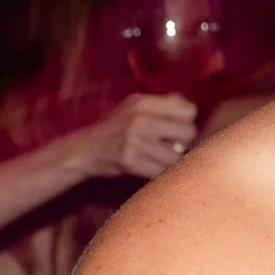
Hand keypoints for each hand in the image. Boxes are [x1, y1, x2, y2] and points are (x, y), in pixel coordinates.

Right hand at [82, 93, 198, 180]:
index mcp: (144, 102)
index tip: (177, 128)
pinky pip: (162, 171)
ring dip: (171, 160)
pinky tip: (152, 167)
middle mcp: (141, 119)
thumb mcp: (134, 106)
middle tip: (170, 146)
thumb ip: (162, 104)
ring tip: (159, 157)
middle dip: (183, 142)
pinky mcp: (131, 162)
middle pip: (188, 132)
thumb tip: (187, 105)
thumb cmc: (115, 127)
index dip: (186, 121)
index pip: (189, 110)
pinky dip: (161, 172)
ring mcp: (135, 141)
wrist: (86, 149)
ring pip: (177, 156)